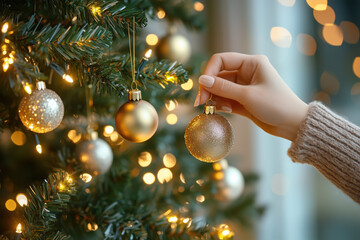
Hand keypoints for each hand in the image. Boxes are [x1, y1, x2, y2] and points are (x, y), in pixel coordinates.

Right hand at [194, 52, 308, 141]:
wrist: (293, 125)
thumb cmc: (276, 105)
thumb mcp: (248, 96)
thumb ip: (223, 88)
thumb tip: (201, 80)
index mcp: (251, 63)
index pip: (221, 60)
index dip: (209, 72)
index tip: (202, 88)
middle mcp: (247, 72)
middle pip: (219, 75)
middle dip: (209, 88)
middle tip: (200, 103)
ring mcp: (244, 86)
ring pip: (221, 88)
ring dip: (215, 98)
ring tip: (214, 109)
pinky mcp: (243, 100)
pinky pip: (226, 98)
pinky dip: (221, 104)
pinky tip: (222, 111)